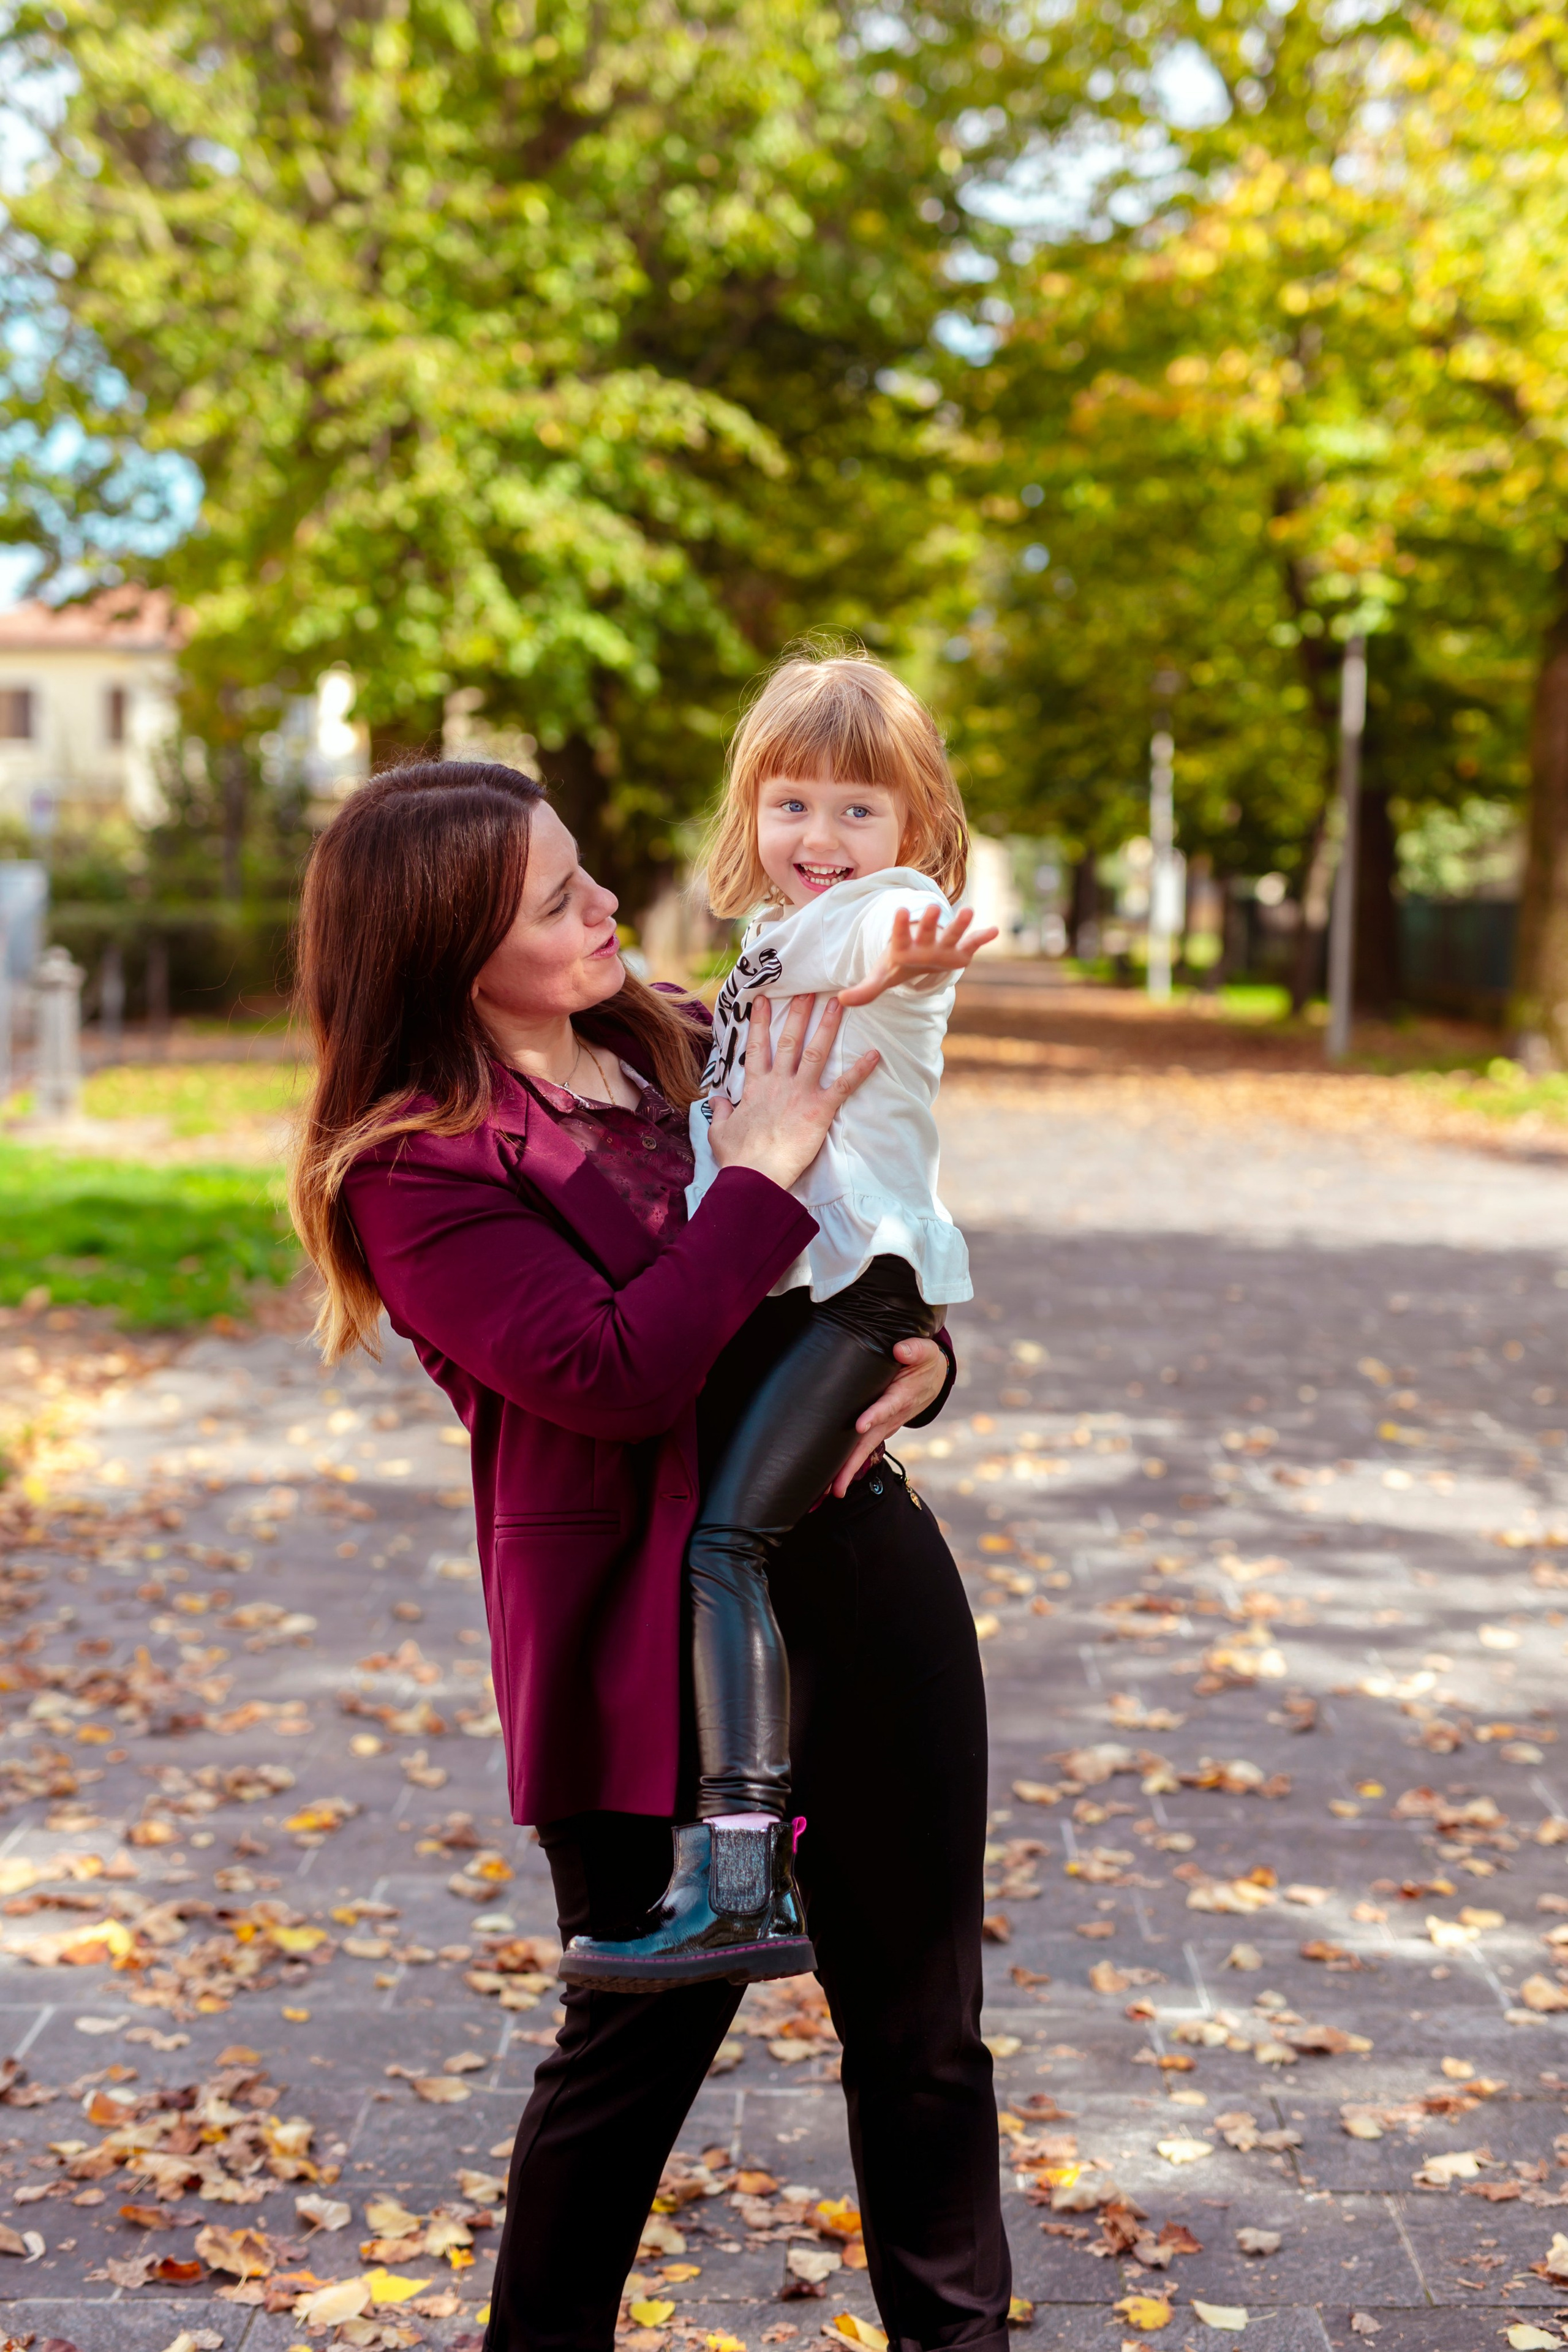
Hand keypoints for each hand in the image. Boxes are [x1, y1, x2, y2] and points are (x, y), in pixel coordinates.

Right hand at [708, 993, 878, 1190]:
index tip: (763, 999)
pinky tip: (875, 1054)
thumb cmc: (738, 1157)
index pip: (757, 1047)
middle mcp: (778, 1083)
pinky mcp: (819, 1109)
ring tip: (838, 1003)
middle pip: (789, 1040)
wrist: (754, 1176)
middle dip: (799, 1013)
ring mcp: (800, 1093)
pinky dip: (860, 1070)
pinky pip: (843, 1086)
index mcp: (755, 1087)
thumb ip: (720, 1112)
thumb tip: (717, 1101)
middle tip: (809, 990)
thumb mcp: (719, 1131)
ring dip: (828, 1026)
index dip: (760, 1022)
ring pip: (815, 1052)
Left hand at [830, 1334, 947, 1497]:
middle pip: (870, 1441)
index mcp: (902, 1396)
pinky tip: (832, 1478)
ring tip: (831, 1491)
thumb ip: (914, 1349)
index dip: (875, 1416)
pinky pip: (862, 1446)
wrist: (933, 1379)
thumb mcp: (924, 1351)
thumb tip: (900, 1349)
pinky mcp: (879, 1428)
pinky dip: (848, 1463)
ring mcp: (886, 1425)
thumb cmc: (923, 1363)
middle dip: (853, 1463)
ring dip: (848, 1470)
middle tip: (837, 1486)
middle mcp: (893, 1416)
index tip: (860, 1425)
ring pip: (864, 1449)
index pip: (887, 1406)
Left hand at [836, 903, 998, 1007]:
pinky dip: (983, 937)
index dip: (898, 924)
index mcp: (904, 947)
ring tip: (968, 911)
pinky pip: (972, 944)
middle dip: (928, 921)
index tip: (897, 910)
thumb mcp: (882, 978)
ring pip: (951, 933)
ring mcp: (943, 946)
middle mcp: (924, 943)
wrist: (920, 959)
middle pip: (925, 931)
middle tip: (931, 908)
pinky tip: (994, 930)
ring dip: (959, 923)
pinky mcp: (960, 952)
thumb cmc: (900, 965)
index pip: (899, 935)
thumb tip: (841, 1000)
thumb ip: (865, 989)